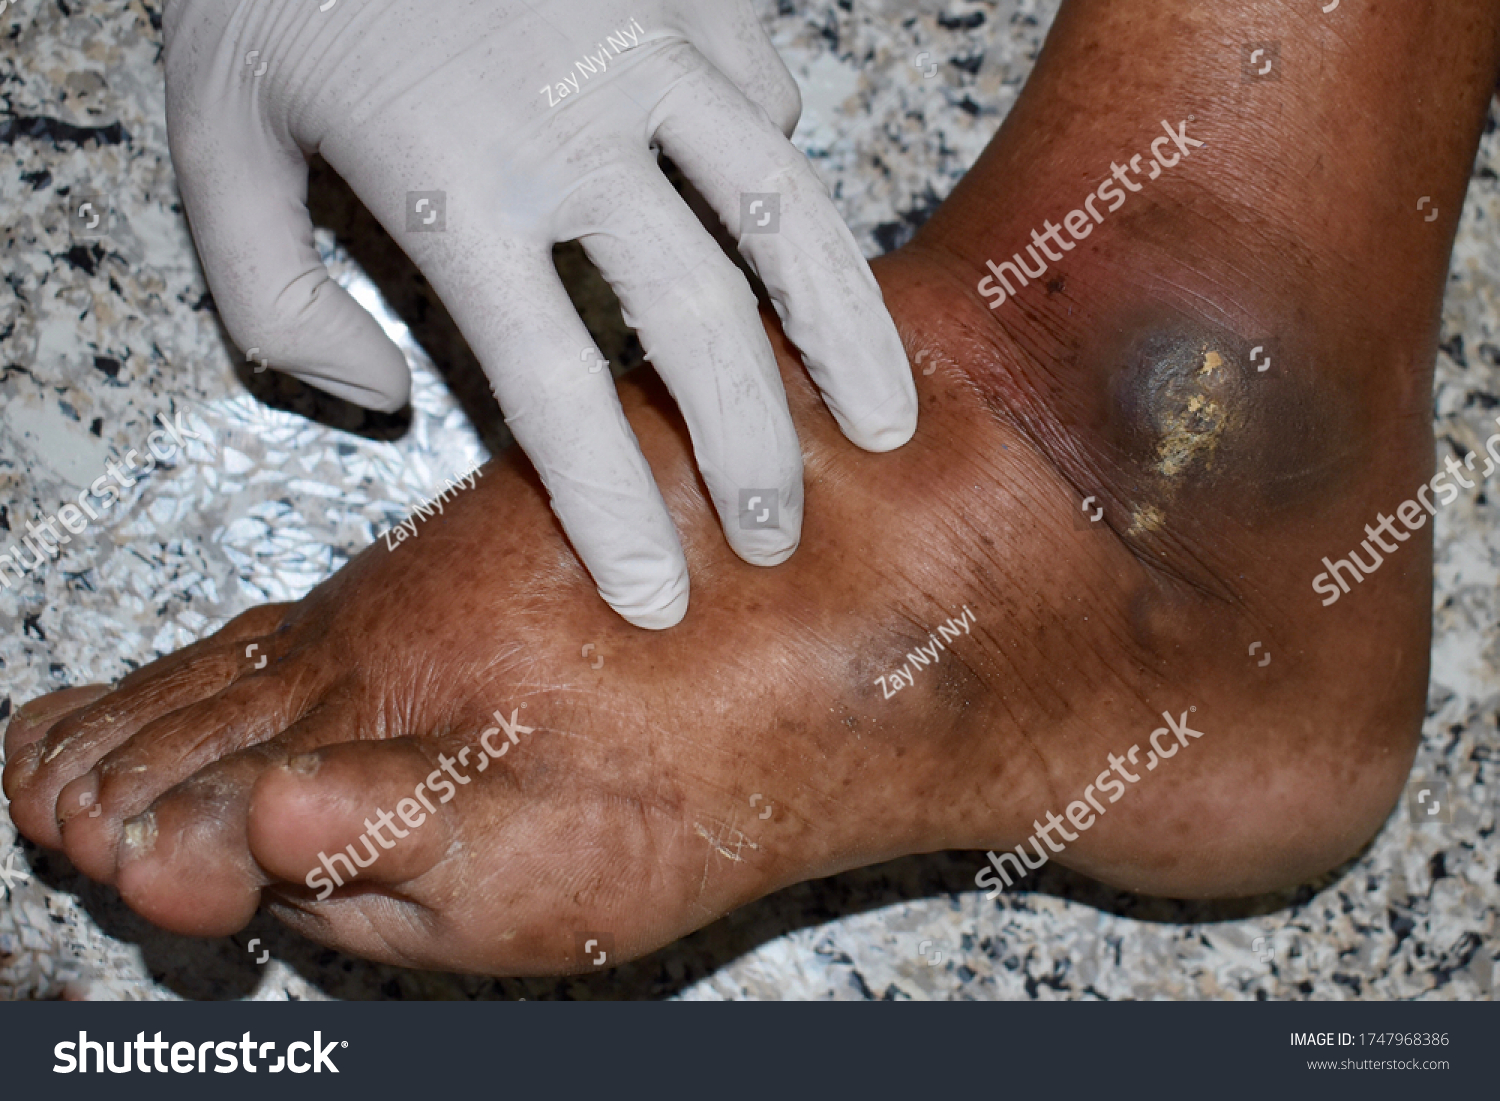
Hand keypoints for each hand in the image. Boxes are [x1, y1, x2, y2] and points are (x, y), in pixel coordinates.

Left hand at [163, 0, 917, 627]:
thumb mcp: (213, 141)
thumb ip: (274, 297)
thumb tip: (394, 399)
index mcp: (450, 188)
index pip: (556, 391)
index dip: (617, 508)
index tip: (660, 596)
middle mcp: (570, 131)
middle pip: (699, 323)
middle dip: (754, 452)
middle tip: (777, 540)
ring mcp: (645, 50)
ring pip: (783, 215)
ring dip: (846, 335)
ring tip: (889, 423)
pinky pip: (765, 97)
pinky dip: (787, 179)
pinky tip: (798, 252)